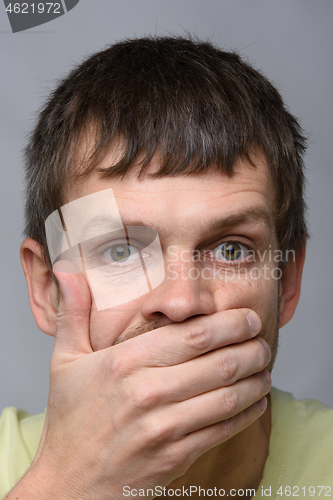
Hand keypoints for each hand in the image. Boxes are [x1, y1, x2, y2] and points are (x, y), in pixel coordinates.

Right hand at [9, 266, 270, 499]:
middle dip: (251, 348)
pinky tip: (256, 401)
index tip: (247, 317)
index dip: (229, 323)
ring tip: (266, 368)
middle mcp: (147, 391)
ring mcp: (163, 427)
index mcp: (125, 362)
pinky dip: (247, 413)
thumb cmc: (70, 419)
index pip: (192, 334)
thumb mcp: (64, 360)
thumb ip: (73, 312)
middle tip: (263, 340)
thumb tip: (68, 270)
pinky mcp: (174, 456)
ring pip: (227, 396)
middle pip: (218, 362)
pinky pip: (222, 429)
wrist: (69, 482)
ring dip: (256, 380)